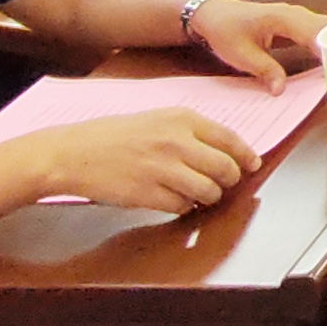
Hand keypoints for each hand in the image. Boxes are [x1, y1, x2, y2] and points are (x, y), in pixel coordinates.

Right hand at [23, 109, 257, 213]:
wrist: (73, 152)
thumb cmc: (113, 135)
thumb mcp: (156, 119)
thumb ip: (189, 131)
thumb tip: (224, 149)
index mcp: (181, 119)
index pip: (230, 139)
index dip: (246, 155)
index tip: (253, 164)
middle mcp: (176, 142)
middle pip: (226, 169)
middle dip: (229, 180)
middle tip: (224, 183)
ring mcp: (163, 169)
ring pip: (209, 191)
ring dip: (209, 197)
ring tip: (199, 194)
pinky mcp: (149, 194)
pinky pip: (183, 207)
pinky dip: (184, 207)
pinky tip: (174, 199)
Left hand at [188, 0, 325, 85]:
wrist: (214, 14)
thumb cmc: (226, 31)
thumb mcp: (242, 55)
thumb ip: (265, 70)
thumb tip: (282, 91)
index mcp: (284, 19)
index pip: (316, 34)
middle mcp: (296, 14)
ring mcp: (298, 17)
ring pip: (326, 27)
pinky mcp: (297, 24)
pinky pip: (319, 31)